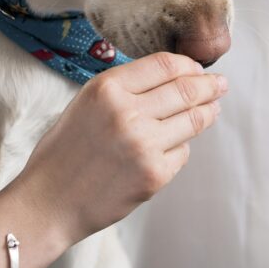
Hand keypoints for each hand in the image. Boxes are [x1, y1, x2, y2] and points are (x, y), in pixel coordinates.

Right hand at [15, 52, 227, 244]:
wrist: (48, 203)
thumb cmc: (64, 154)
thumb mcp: (85, 105)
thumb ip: (124, 90)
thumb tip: (171, 79)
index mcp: (106, 89)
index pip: (164, 64)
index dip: (189, 65)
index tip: (198, 69)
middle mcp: (127, 112)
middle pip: (186, 89)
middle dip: (209, 86)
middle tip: (220, 84)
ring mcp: (144, 144)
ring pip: (192, 121)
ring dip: (207, 113)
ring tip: (212, 110)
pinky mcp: (154, 175)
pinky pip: (181, 154)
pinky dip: (180, 149)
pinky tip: (172, 148)